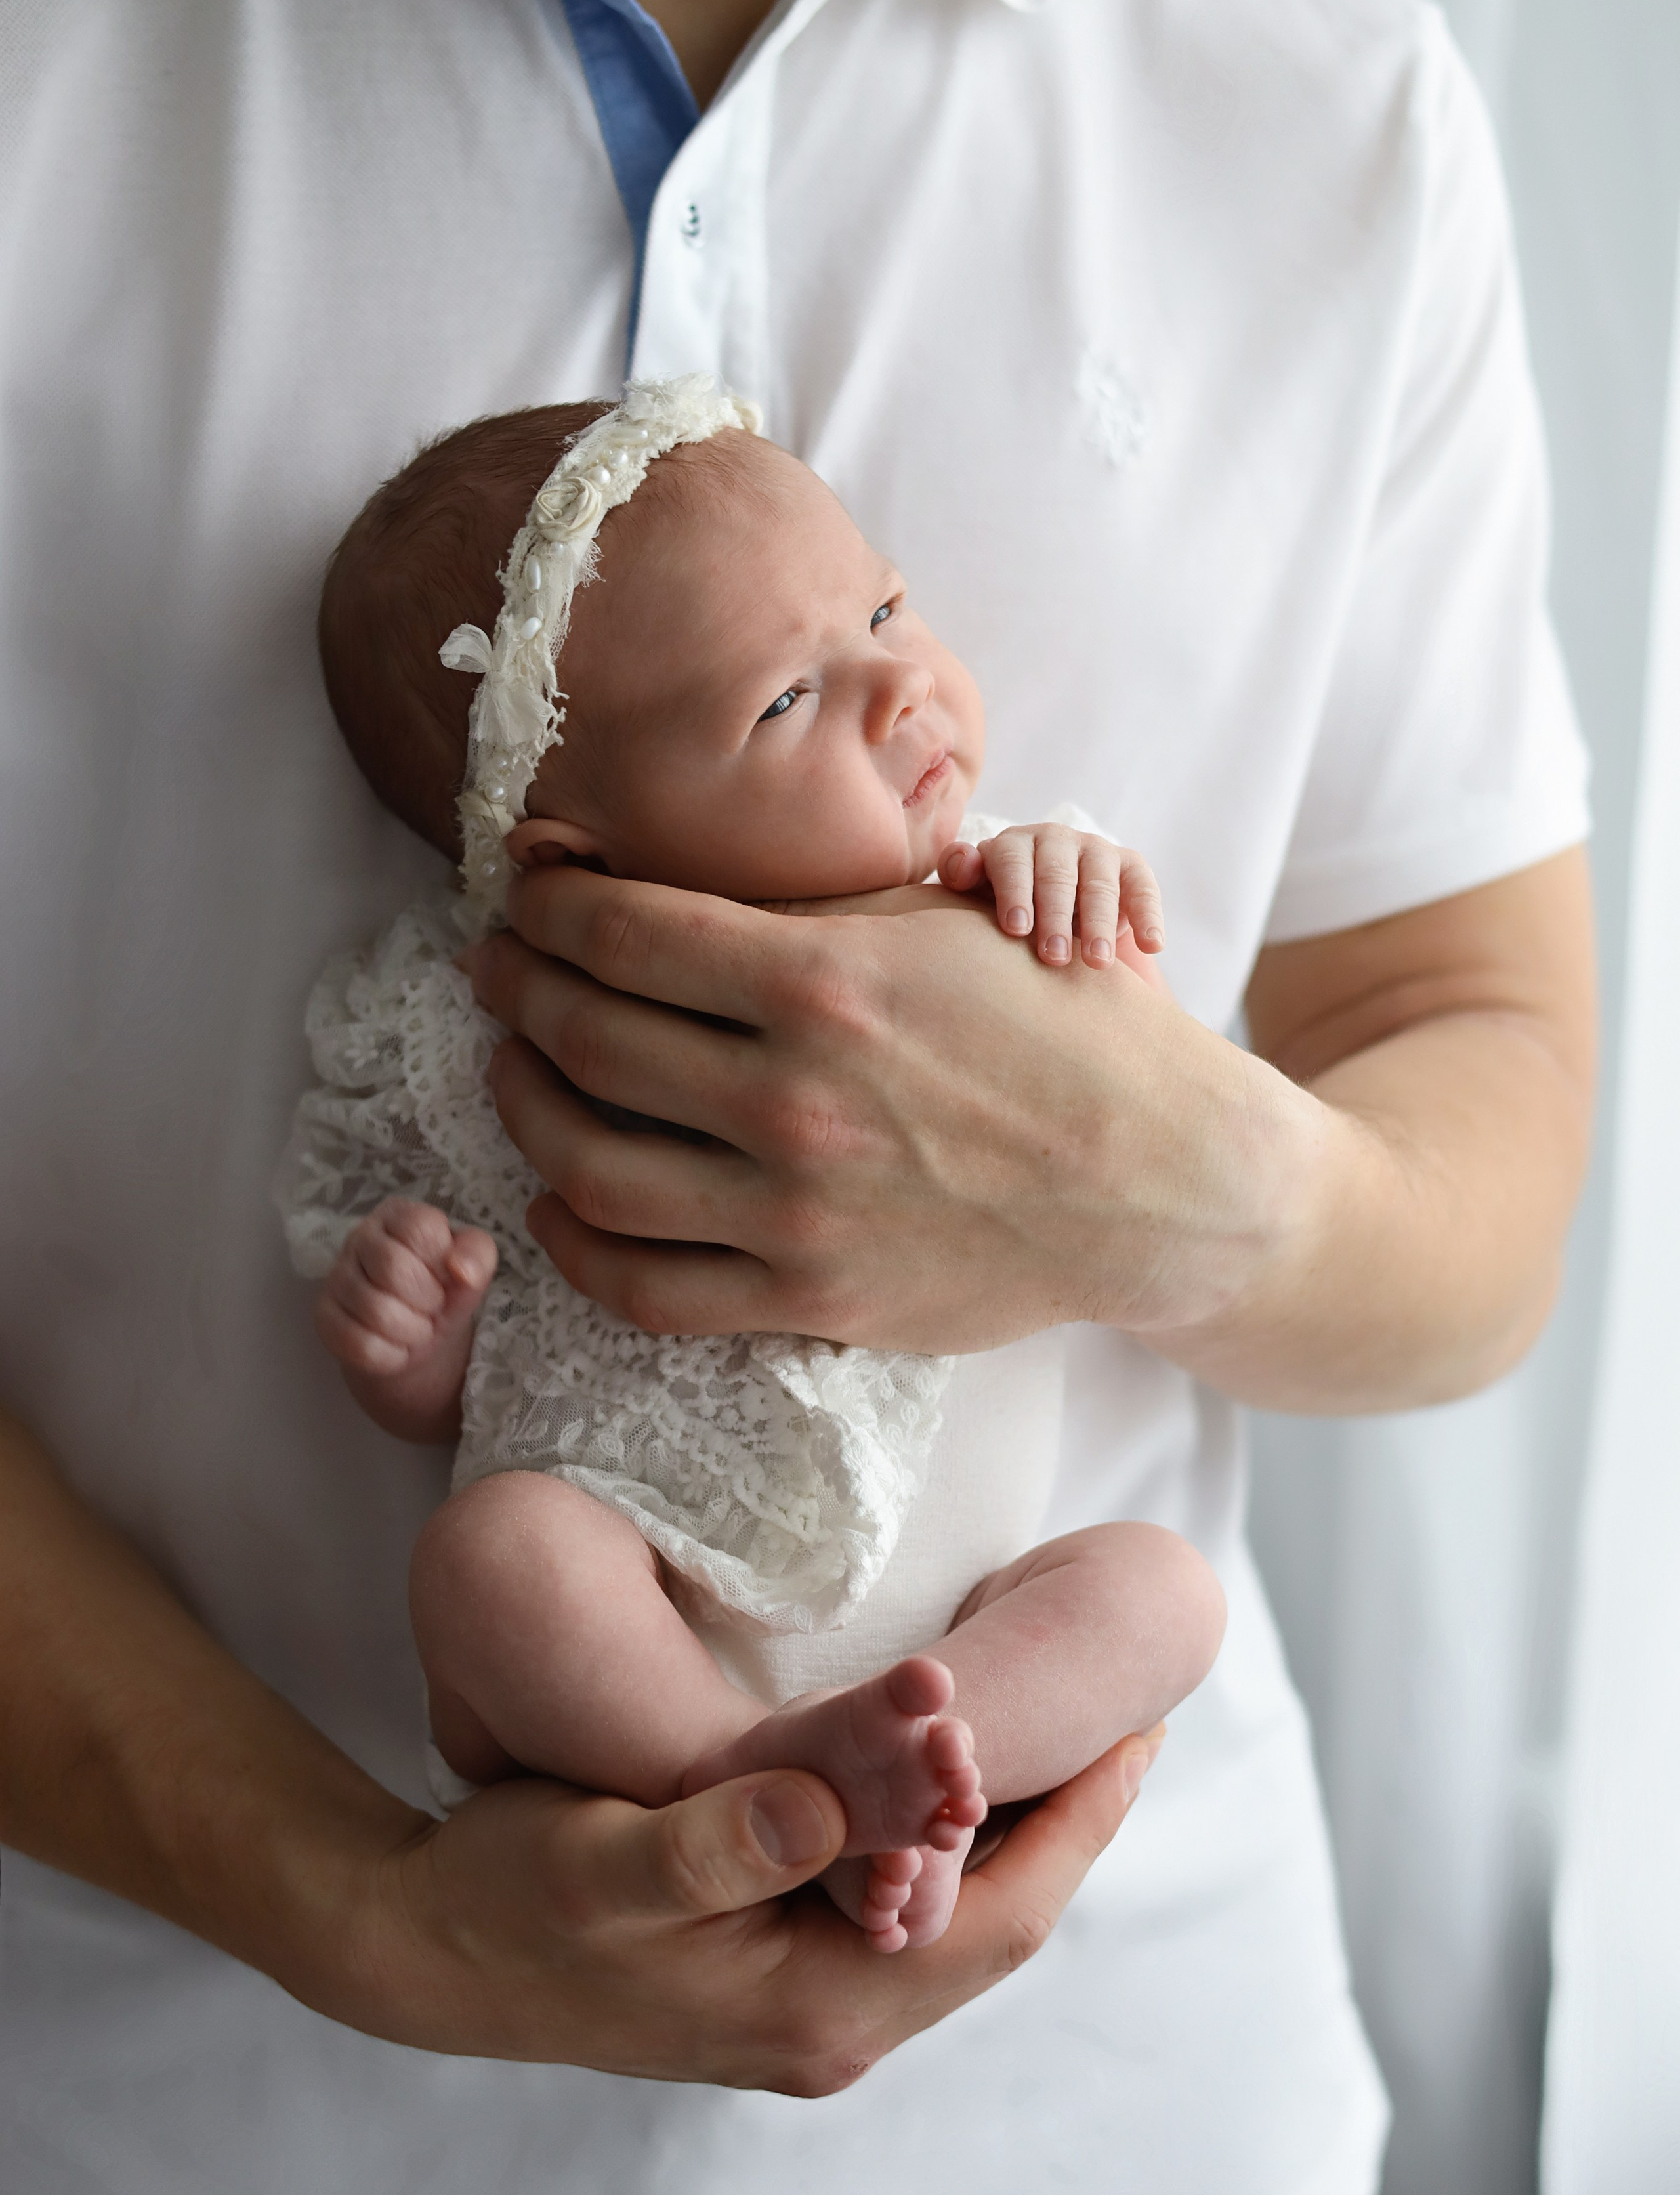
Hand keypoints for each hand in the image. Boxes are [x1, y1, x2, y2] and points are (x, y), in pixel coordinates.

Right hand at [0, 1411, 1164, 2089]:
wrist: (423, 1952)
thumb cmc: (512, 1901)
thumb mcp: (604, 1861)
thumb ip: (718, 1842)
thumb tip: (827, 1809)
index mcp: (811, 2006)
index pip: (994, 1917)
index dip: (1076, 1824)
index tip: (1141, 1730)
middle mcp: (826, 2025)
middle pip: (991, 1920)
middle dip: (1065, 1821)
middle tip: (1126, 1715)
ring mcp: (800, 2005)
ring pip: (950, 1914)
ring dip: (1008, 1831)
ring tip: (1063, 1733)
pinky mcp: (772, 1973)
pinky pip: (899, 1907)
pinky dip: (943, 1840)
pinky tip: (950, 1780)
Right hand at [316, 1198, 497, 1440]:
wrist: (414, 1336)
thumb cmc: (442, 1290)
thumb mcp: (471, 1270)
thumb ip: (477, 1257)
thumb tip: (463, 1269)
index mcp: (398, 1215)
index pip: (421, 1227)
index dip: (442, 1261)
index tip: (445, 1276)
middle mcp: (360, 1237)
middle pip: (393, 1267)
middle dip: (427, 1299)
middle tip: (432, 1306)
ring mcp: (336, 1276)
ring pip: (376, 1310)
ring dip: (413, 1331)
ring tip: (418, 1327)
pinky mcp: (324, 1316)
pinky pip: (360, 1344)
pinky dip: (392, 1355)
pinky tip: (396, 1346)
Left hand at [463, 865, 1314, 1357]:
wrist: (1163, 1182)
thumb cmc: (1063, 1029)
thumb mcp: (948, 925)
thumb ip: (807, 911)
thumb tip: (668, 893)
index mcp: (827, 985)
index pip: (624, 933)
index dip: (550, 905)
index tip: (528, 893)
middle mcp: (795, 1101)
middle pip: (584, 1037)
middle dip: (517, 988)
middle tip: (502, 967)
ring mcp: (797, 1214)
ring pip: (587, 1167)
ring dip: (524, 1108)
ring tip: (516, 1070)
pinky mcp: (811, 1301)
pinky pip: (643, 1286)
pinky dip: (576, 1242)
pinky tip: (560, 1202)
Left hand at [938, 823, 1164, 971]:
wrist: (1053, 912)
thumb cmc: (1006, 907)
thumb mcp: (978, 895)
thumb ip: (963, 877)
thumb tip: (963, 860)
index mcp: (1014, 845)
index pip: (1011, 860)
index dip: (1014, 892)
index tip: (1016, 930)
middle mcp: (1055, 841)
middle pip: (1057, 873)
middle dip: (1056, 915)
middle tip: (1054, 957)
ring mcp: (1095, 851)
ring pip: (1099, 882)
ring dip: (1099, 922)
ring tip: (1097, 963)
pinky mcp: (1130, 867)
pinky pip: (1142, 887)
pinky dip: (1148, 915)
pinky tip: (1153, 945)